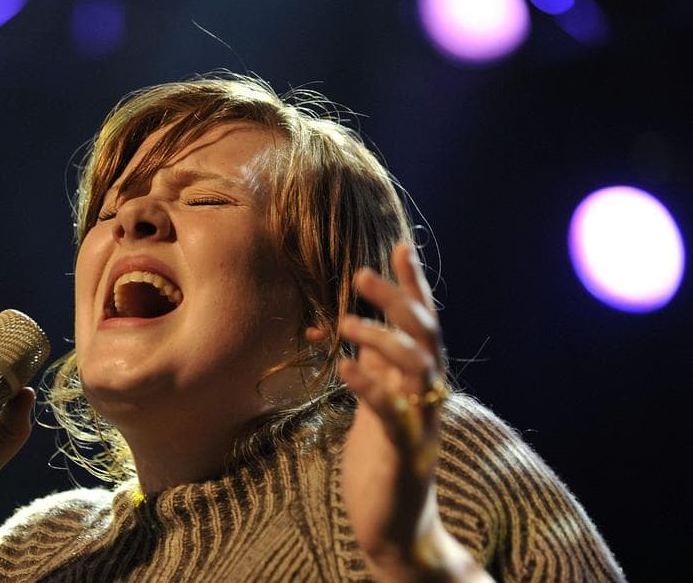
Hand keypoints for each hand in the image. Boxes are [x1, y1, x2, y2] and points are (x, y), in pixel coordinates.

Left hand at [308, 241, 483, 580]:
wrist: (397, 526)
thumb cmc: (383, 458)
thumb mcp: (375, 400)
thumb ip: (371, 363)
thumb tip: (348, 321)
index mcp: (419, 379)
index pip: (421, 322)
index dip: (413, 285)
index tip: (399, 247)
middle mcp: (427, 394)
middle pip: (424, 334)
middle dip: (397, 299)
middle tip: (361, 275)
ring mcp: (422, 422)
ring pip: (418, 365)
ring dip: (383, 337)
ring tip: (346, 322)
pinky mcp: (408, 452)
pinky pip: (394, 413)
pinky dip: (370, 387)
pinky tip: (345, 368)